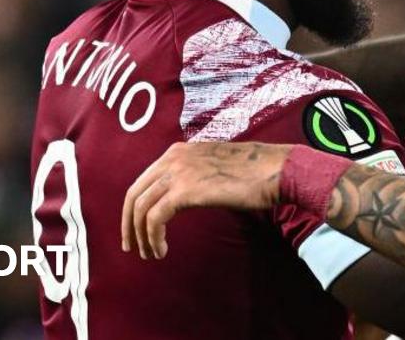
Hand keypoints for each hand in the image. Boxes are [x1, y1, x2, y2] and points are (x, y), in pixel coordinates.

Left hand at [120, 141, 290, 258]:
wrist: (275, 170)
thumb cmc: (254, 173)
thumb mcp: (214, 169)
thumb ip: (194, 177)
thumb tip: (182, 198)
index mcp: (178, 151)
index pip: (143, 181)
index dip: (135, 208)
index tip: (136, 229)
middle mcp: (173, 158)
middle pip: (134, 194)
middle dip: (129, 224)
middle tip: (133, 247)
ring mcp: (178, 172)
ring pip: (141, 208)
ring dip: (141, 235)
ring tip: (151, 254)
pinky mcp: (185, 190)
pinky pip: (155, 218)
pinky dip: (153, 237)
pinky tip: (162, 250)